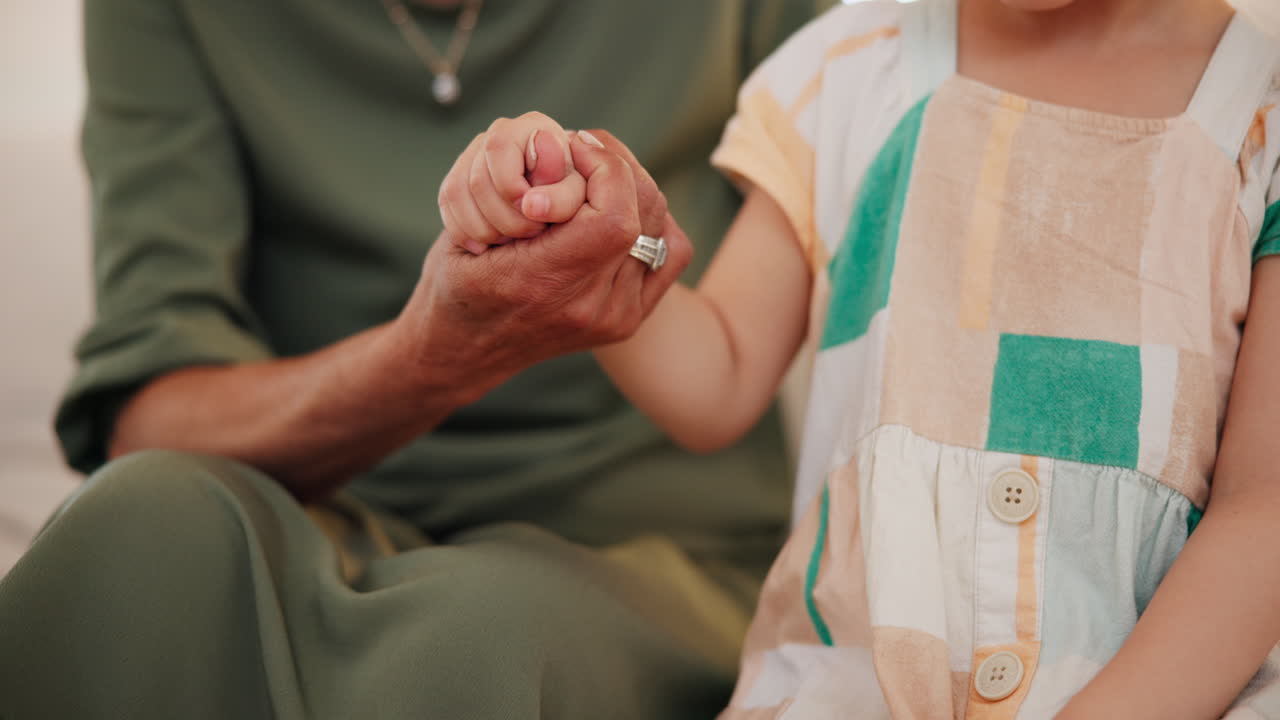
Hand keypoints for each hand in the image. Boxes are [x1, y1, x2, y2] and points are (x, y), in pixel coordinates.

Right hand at [396, 130, 692, 400]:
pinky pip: (670, 253)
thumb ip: (521, 192)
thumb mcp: (468, 229)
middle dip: (619, 167)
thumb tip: (566, 145)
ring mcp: (615, 317)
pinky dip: (653, 223)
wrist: (464, 351)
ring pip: (660, 225)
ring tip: (598, 176)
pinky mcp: (628, 319)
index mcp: (545, 282)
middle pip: (645, 212)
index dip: (604, 166)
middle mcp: (589, 307)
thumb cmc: (459, 280)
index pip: (616, 214)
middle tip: (585, 151)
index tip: (575, 145)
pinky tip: (619, 209)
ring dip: (633, 188)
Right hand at [438, 112, 588, 254]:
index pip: (499, 150)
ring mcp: (475, 152)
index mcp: (533, 127)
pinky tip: (487, 245)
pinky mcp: (458, 176)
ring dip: (484, 228)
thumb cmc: (569, 198)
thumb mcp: (576, 199)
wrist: (555, 208)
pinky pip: (447, 204)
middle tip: (530, 233)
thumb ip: (563, 197)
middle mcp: (501, 131)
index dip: (512, 189)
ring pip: (457, 193)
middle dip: (503, 217)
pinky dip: (465, 232)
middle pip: (477, 179)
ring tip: (512, 239)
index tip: (535, 215)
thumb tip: (531, 203)